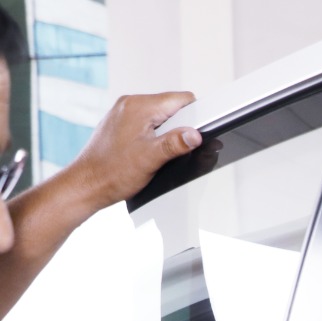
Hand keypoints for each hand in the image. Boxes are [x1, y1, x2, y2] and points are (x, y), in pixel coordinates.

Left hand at [57, 92, 201, 212]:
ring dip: (166, 133)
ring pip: (160, 116)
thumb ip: (176, 143)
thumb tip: (195, 134)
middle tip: (169, 149)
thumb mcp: (151, 158)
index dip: (194, 116)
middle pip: (171, 107)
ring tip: (156, 152)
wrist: (88, 183)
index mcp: (138, 106)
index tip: (192, 134)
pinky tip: (147, 151)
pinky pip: (147, 123)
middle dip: (179, 127)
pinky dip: (154, 136)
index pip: (180, 99)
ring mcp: (124, 112)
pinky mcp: (122, 123)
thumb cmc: (112, 172)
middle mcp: (130, 104)